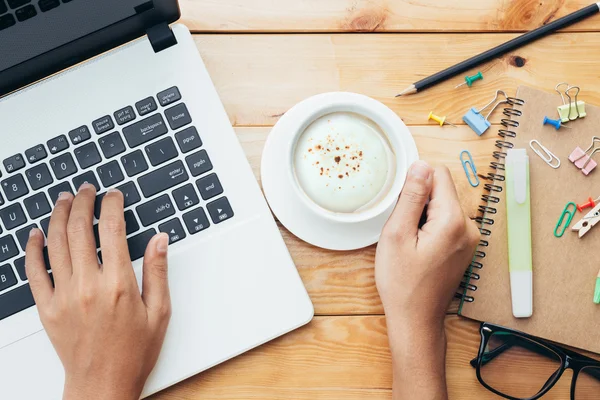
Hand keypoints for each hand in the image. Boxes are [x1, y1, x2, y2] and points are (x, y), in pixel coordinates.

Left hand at [25, 185, 171, 399]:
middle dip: (83, 202)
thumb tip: (159, 240)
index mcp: (119, 284)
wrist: (102, 385)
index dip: (112, 205)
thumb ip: (158, 272)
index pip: (112, 229)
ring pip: (56, 243)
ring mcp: (63, 296)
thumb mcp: (159, 312)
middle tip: (87, 189)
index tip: (114, 195)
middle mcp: (88, 285)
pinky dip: (33, 249)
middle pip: (80, 229)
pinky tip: (36, 234)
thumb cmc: (133, 352)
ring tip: (64, 199)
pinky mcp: (47, 308)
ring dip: (59, 215)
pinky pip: (34, 272)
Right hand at [376, 161, 479, 328]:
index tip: (400, 205)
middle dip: (417, 202)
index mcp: (454, 220)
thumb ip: (411, 196)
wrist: (416, 319)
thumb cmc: (403, 283)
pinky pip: (445, 222)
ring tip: (409, 242)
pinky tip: (418, 248)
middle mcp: (469, 226)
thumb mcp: (397, 234)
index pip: (438, 174)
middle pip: (440, 191)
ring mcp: (469, 238)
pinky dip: (429, 228)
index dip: (414, 184)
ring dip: (422, 216)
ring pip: (441, 206)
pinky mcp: (464, 246)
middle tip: (402, 231)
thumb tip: (421, 164)